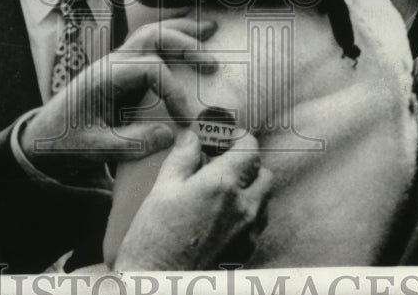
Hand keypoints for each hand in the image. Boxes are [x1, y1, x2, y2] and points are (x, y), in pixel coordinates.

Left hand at [20, 17, 217, 176]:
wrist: (40, 138)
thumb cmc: (63, 142)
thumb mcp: (94, 149)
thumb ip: (131, 143)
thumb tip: (171, 134)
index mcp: (104, 78)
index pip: (150, 69)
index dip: (174, 91)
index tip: (187, 119)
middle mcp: (111, 63)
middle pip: (151, 37)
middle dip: (185, 44)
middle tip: (213, 63)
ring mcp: (116, 63)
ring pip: (151, 34)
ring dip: (181, 31)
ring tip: (211, 30)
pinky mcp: (121, 71)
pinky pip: (149, 46)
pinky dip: (172, 38)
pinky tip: (191, 39)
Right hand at [114, 130, 271, 269]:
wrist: (158, 287)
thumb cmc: (154, 241)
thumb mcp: (161, 190)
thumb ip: (182, 158)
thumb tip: (192, 137)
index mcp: (222, 185)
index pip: (250, 148)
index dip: (239, 138)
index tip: (225, 139)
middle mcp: (244, 207)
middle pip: (264, 173)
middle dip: (247, 166)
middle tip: (221, 166)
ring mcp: (248, 233)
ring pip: (264, 200)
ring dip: (249, 191)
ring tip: (219, 194)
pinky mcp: (246, 253)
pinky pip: (257, 225)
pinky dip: (246, 215)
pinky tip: (219, 219)